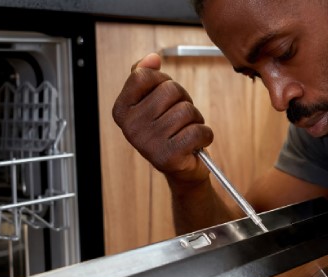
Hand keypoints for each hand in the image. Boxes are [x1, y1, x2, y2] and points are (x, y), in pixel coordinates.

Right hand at [111, 53, 213, 188]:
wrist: (181, 168)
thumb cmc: (169, 130)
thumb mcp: (152, 100)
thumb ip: (146, 75)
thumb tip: (152, 58)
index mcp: (122, 111)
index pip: (143, 76)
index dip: (162, 81)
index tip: (164, 97)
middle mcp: (130, 128)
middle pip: (170, 90)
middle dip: (183, 100)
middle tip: (179, 118)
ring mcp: (148, 144)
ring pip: (186, 110)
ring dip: (195, 119)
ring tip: (186, 131)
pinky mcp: (168, 157)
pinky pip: (198, 130)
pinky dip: (205, 135)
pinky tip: (196, 143)